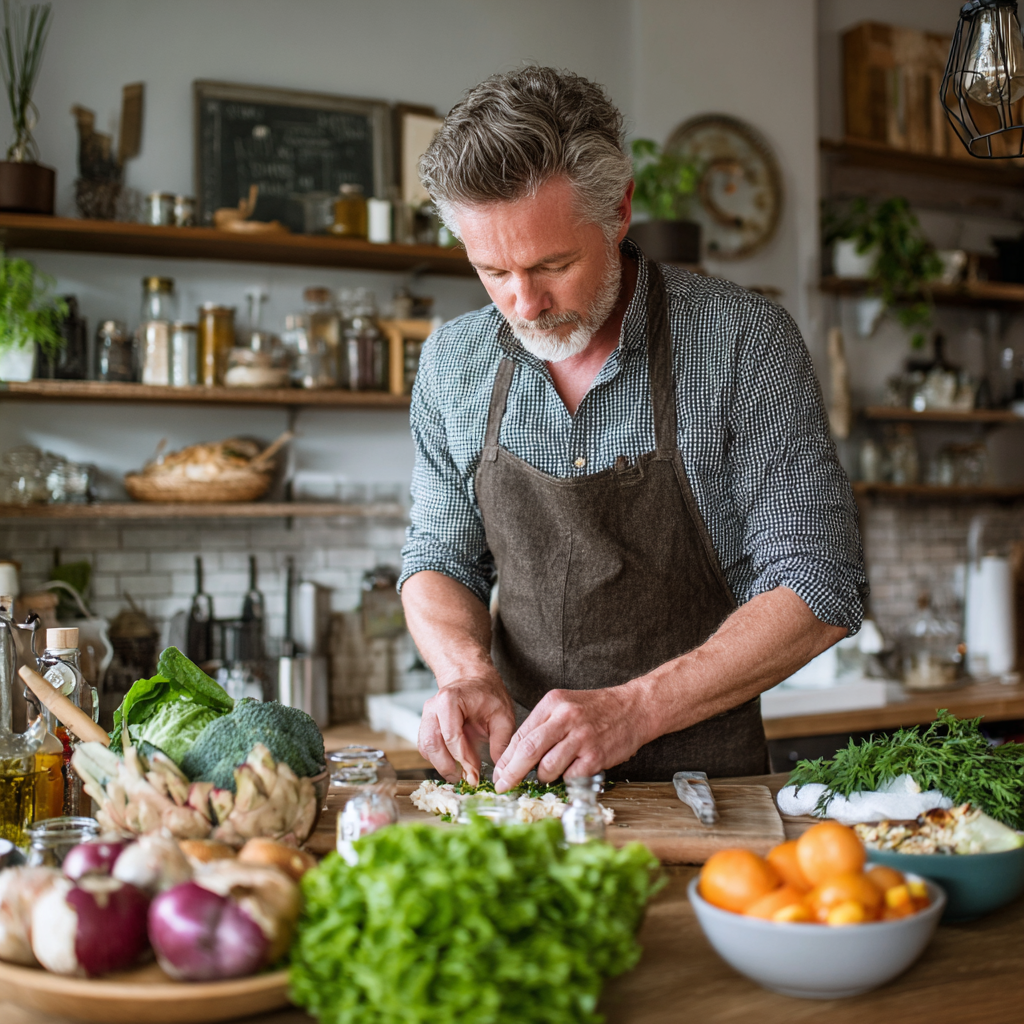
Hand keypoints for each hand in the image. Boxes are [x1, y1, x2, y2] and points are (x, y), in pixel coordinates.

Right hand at [417, 677, 515, 784]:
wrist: (474, 679)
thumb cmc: (488, 694)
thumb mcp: (503, 716)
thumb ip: (501, 743)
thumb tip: (500, 772)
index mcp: (449, 700)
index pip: (452, 736)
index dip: (463, 759)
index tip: (475, 776)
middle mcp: (432, 708)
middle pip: (432, 744)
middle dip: (448, 766)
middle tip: (466, 780)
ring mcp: (426, 716)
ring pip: (426, 748)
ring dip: (442, 766)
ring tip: (462, 775)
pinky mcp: (426, 726)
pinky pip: (426, 748)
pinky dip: (438, 760)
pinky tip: (455, 766)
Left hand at [492, 686, 650, 791]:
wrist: (634, 708)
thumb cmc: (597, 709)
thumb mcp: (565, 705)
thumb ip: (542, 725)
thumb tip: (517, 755)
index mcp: (552, 703)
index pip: (521, 734)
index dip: (506, 758)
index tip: (499, 773)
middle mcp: (565, 718)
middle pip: (528, 751)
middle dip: (512, 773)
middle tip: (504, 786)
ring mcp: (581, 737)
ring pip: (547, 768)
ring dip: (544, 777)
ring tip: (550, 773)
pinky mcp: (596, 756)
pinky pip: (570, 776)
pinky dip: (566, 779)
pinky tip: (570, 772)